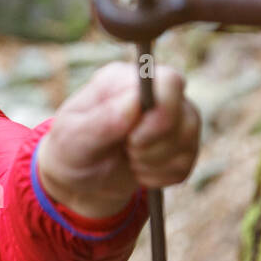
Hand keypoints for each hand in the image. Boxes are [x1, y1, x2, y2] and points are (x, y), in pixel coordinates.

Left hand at [37, 61, 200, 218]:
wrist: (78, 181)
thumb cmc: (71, 150)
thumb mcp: (74, 137)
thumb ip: (102, 120)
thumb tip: (134, 101)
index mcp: (125, 79)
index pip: (168, 82)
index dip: (159, 115)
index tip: (132, 139)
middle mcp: (155, 91)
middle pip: (187, 113)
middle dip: (154, 144)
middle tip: (126, 150)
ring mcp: (172, 116)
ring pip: (190, 139)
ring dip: (155, 162)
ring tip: (128, 159)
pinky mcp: (181, 144)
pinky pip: (186, 164)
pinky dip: (160, 176)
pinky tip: (139, 170)